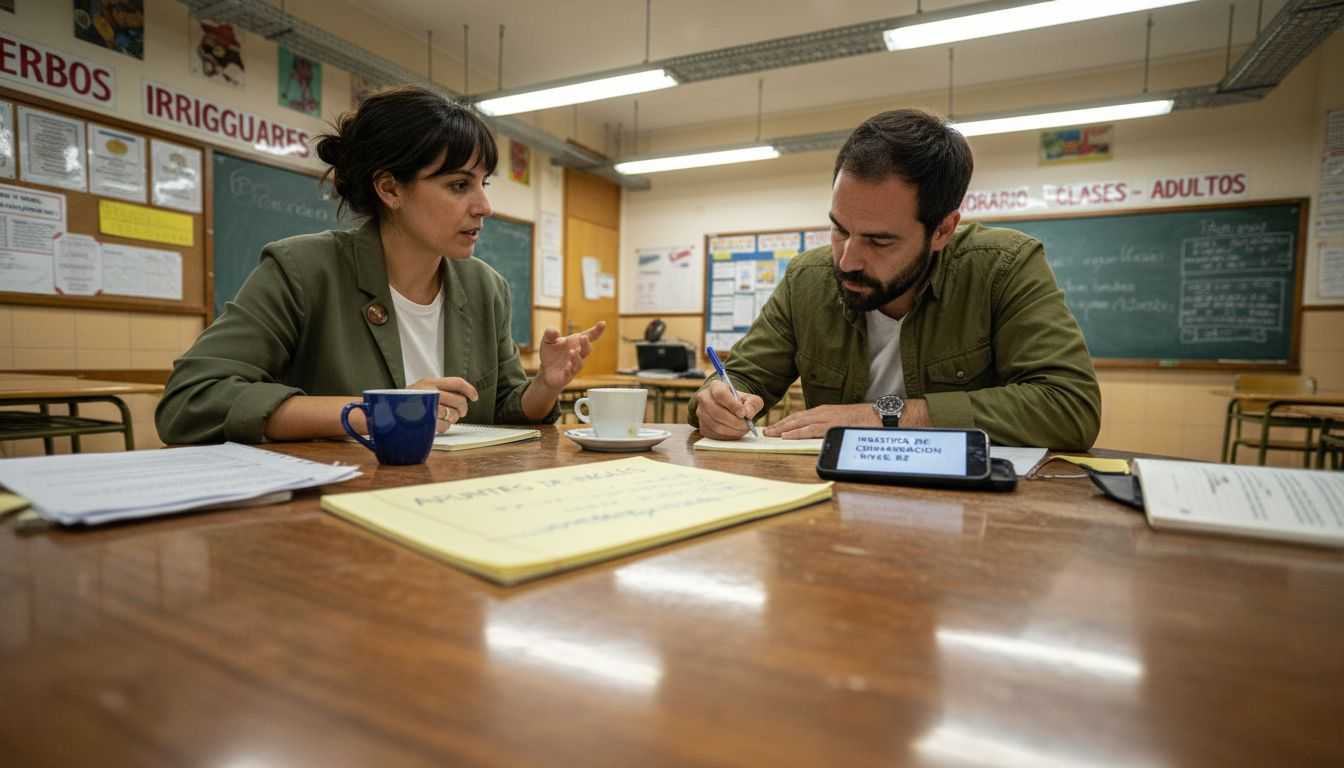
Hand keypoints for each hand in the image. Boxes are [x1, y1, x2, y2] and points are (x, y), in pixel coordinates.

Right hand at [408, 376, 478, 432]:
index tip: (475, 397)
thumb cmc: (408, 402)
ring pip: (453, 414)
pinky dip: (444, 427)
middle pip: (459, 400)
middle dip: (462, 409)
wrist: (386, 413)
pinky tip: (437, 425)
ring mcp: (427, 406)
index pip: (457, 382)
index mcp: (430, 382)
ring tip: (444, 418)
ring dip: (452, 419)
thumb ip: (440, 389)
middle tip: (459, 413)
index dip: (469, 390)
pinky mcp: (425, 420)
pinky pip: (445, 425)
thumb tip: (465, 396)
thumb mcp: (422, 389)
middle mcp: (429, 391)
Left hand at [538, 322, 605, 389]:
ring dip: (577, 357)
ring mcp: (574, 366)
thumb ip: (549, 334)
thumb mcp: (547, 341)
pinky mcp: (567, 376)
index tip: (603, 323)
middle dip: (586, 344)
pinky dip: (569, 369)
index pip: (589, 336)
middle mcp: (578, 354)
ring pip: (579, 363)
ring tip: (572, 352)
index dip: (597, 330)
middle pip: (586, 349)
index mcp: (576, 343)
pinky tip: (567, 366)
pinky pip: (570, 373)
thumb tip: (554, 331)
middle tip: (584, 337)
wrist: (546, 371)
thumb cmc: (551, 354)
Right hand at [694, 380, 764, 439]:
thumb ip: (753, 404)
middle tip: (746, 425)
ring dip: (731, 430)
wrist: (729, 409)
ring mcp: (701, 413)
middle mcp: (704, 398)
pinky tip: (735, 432)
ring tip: (742, 429)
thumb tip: (748, 413)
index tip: (743, 413)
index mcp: (715, 386)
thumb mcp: (750, 399)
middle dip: (734, 421)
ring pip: (715, 425)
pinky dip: (727, 436)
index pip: (720, 394)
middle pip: (717, 412)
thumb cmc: (739, 402)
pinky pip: (713, 434)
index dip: (732, 405)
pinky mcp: (702, 426)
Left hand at [763, 403, 878, 438]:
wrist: (881, 415)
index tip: (773, 428)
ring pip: (799, 423)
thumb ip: (829, 427)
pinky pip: (810, 430)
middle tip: (765, 431)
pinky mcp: (833, 425)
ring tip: (770, 434)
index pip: (800, 417)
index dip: (785, 422)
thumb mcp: (842, 422)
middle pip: (796, 418)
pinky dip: (796, 432)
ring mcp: (827, 418)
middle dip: (779, 425)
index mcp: (825, 411)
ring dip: (782, 429)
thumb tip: (819, 437)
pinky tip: (786, 436)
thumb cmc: (865, 421)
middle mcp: (823, 412)